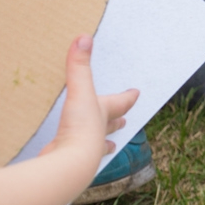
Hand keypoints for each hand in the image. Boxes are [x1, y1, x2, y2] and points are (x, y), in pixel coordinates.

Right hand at [39, 35, 137, 169]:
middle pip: (112, 124)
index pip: (122, 102)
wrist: (69, 167)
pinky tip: (69, 156)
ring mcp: (85, 150)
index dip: (128, 97)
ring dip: (101, 141)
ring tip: (106, 143)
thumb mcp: (80, 93)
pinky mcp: (68, 161)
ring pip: (97, 143)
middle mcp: (98, 132)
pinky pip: (73, 154)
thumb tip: (84, 38)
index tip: (136, 93)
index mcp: (105, 113)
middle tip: (125, 121)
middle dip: (117, 121)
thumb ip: (79, 67)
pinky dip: (74, 153)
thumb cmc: (81, 129)